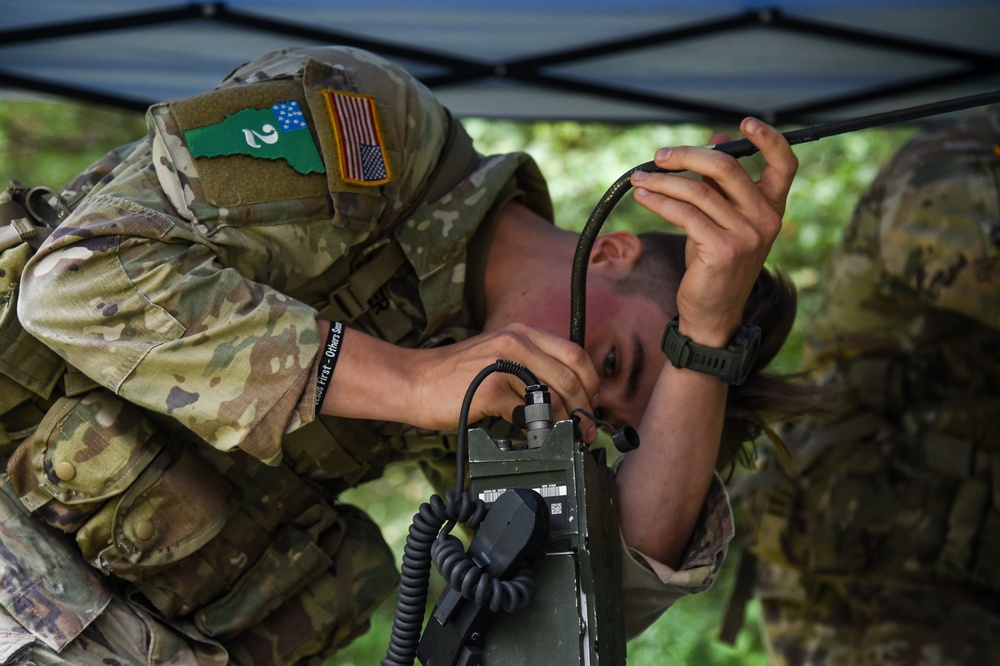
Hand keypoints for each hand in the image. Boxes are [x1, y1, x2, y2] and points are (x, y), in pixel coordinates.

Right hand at [318, 320, 599, 441]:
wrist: (412, 381)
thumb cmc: (453, 376)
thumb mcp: (496, 357)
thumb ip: (529, 367)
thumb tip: (565, 397)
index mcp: (521, 333)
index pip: (575, 353)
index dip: (590, 382)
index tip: (590, 403)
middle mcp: (516, 342)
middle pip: (572, 375)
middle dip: (584, 407)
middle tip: (585, 429)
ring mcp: (503, 365)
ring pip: (554, 396)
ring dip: (564, 422)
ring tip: (563, 436)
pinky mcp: (491, 390)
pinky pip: (527, 415)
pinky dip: (534, 431)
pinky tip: (529, 437)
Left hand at [629, 117, 795, 345]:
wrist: (712, 314)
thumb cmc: (714, 263)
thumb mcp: (721, 220)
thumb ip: (721, 185)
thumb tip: (714, 141)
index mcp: (772, 208)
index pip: (785, 165)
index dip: (769, 139)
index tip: (746, 122)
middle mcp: (765, 220)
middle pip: (727, 167)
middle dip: (687, 155)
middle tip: (659, 157)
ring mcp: (747, 235)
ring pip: (698, 191)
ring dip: (662, 181)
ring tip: (640, 179)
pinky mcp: (722, 250)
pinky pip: (684, 214)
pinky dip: (659, 202)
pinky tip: (644, 198)